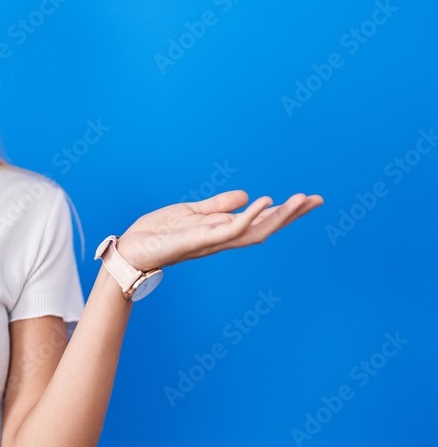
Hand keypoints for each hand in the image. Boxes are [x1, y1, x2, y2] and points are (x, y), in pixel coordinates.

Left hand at [115, 190, 322, 270]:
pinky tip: (264, 201)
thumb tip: (247, 195)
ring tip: (300, 199)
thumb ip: (217, 206)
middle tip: (316, 200)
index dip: (284, 212)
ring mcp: (211, 241)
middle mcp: (220, 239)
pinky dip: (249, 215)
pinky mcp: (198, 240)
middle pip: (264, 229)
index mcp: (220, 232)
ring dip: (279, 216)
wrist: (130, 250)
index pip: (259, 222)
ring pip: (253, 231)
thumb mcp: (190, 213)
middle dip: (291, 215)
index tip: (309, 200)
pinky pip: (229, 229)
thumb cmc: (157, 234)